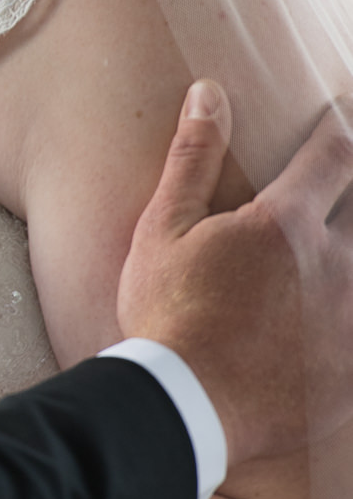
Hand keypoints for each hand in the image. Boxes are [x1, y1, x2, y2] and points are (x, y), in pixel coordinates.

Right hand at [119, 79, 352, 465]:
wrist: (185, 406)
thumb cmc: (166, 314)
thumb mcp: (164, 230)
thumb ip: (194, 158)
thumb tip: (209, 92)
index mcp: (287, 222)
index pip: (336, 154)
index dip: (341, 132)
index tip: (340, 121)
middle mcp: (335, 262)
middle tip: (345, 185)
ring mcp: (352, 316)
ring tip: (341, 250)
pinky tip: (343, 315)